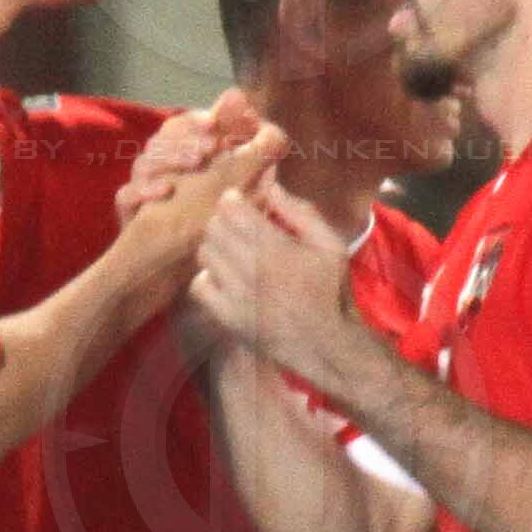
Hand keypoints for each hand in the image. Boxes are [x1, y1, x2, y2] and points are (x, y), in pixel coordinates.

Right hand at [119, 90, 266, 226]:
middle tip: (207, 148)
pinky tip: (164, 191)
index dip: (197, 120)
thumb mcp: (239, 188)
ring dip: (169, 159)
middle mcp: (162, 164)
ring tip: (193, 163)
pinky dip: (143, 191)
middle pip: (164, 138)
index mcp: (187, 154)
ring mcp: (144, 185)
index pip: (186, 126)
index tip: (213, 122)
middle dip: (186, 139)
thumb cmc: (211, 222)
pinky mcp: (130, 209)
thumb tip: (274, 130)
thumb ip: (251, 153)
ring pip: (145, 161)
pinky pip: (126, 194)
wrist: (179, 266)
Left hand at [187, 174, 369, 384]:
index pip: (231, 209)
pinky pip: (199, 285)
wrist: (327, 344)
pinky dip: (208, 277)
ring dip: (216, 247)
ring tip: (232, 251)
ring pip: (205, 253)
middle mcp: (249, 268)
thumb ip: (301, 213)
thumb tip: (271, 187)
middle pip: (214, 228)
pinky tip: (224, 278)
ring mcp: (235, 294)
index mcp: (274, 247)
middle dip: (224, 221)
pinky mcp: (227, 316)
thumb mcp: (330, 245)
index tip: (241, 203)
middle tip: (238, 227)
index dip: (233, 201)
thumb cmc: (331, 291)